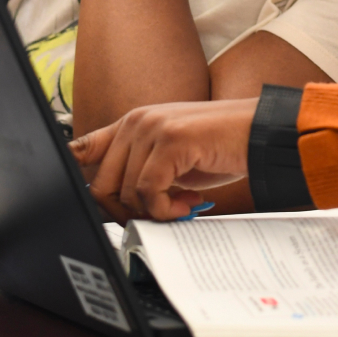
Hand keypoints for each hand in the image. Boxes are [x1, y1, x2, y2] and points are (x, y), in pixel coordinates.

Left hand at [70, 98, 257, 221]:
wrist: (261, 133)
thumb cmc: (222, 147)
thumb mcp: (173, 157)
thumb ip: (141, 168)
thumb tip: (110, 201)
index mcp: (134, 123)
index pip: (83, 149)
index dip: (76, 177)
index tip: (85, 201)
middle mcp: (138, 121)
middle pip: (101, 185)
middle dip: (126, 211)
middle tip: (157, 215)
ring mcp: (153, 128)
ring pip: (126, 192)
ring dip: (155, 211)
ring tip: (183, 205)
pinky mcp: (171, 141)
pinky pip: (149, 191)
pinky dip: (167, 209)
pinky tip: (189, 204)